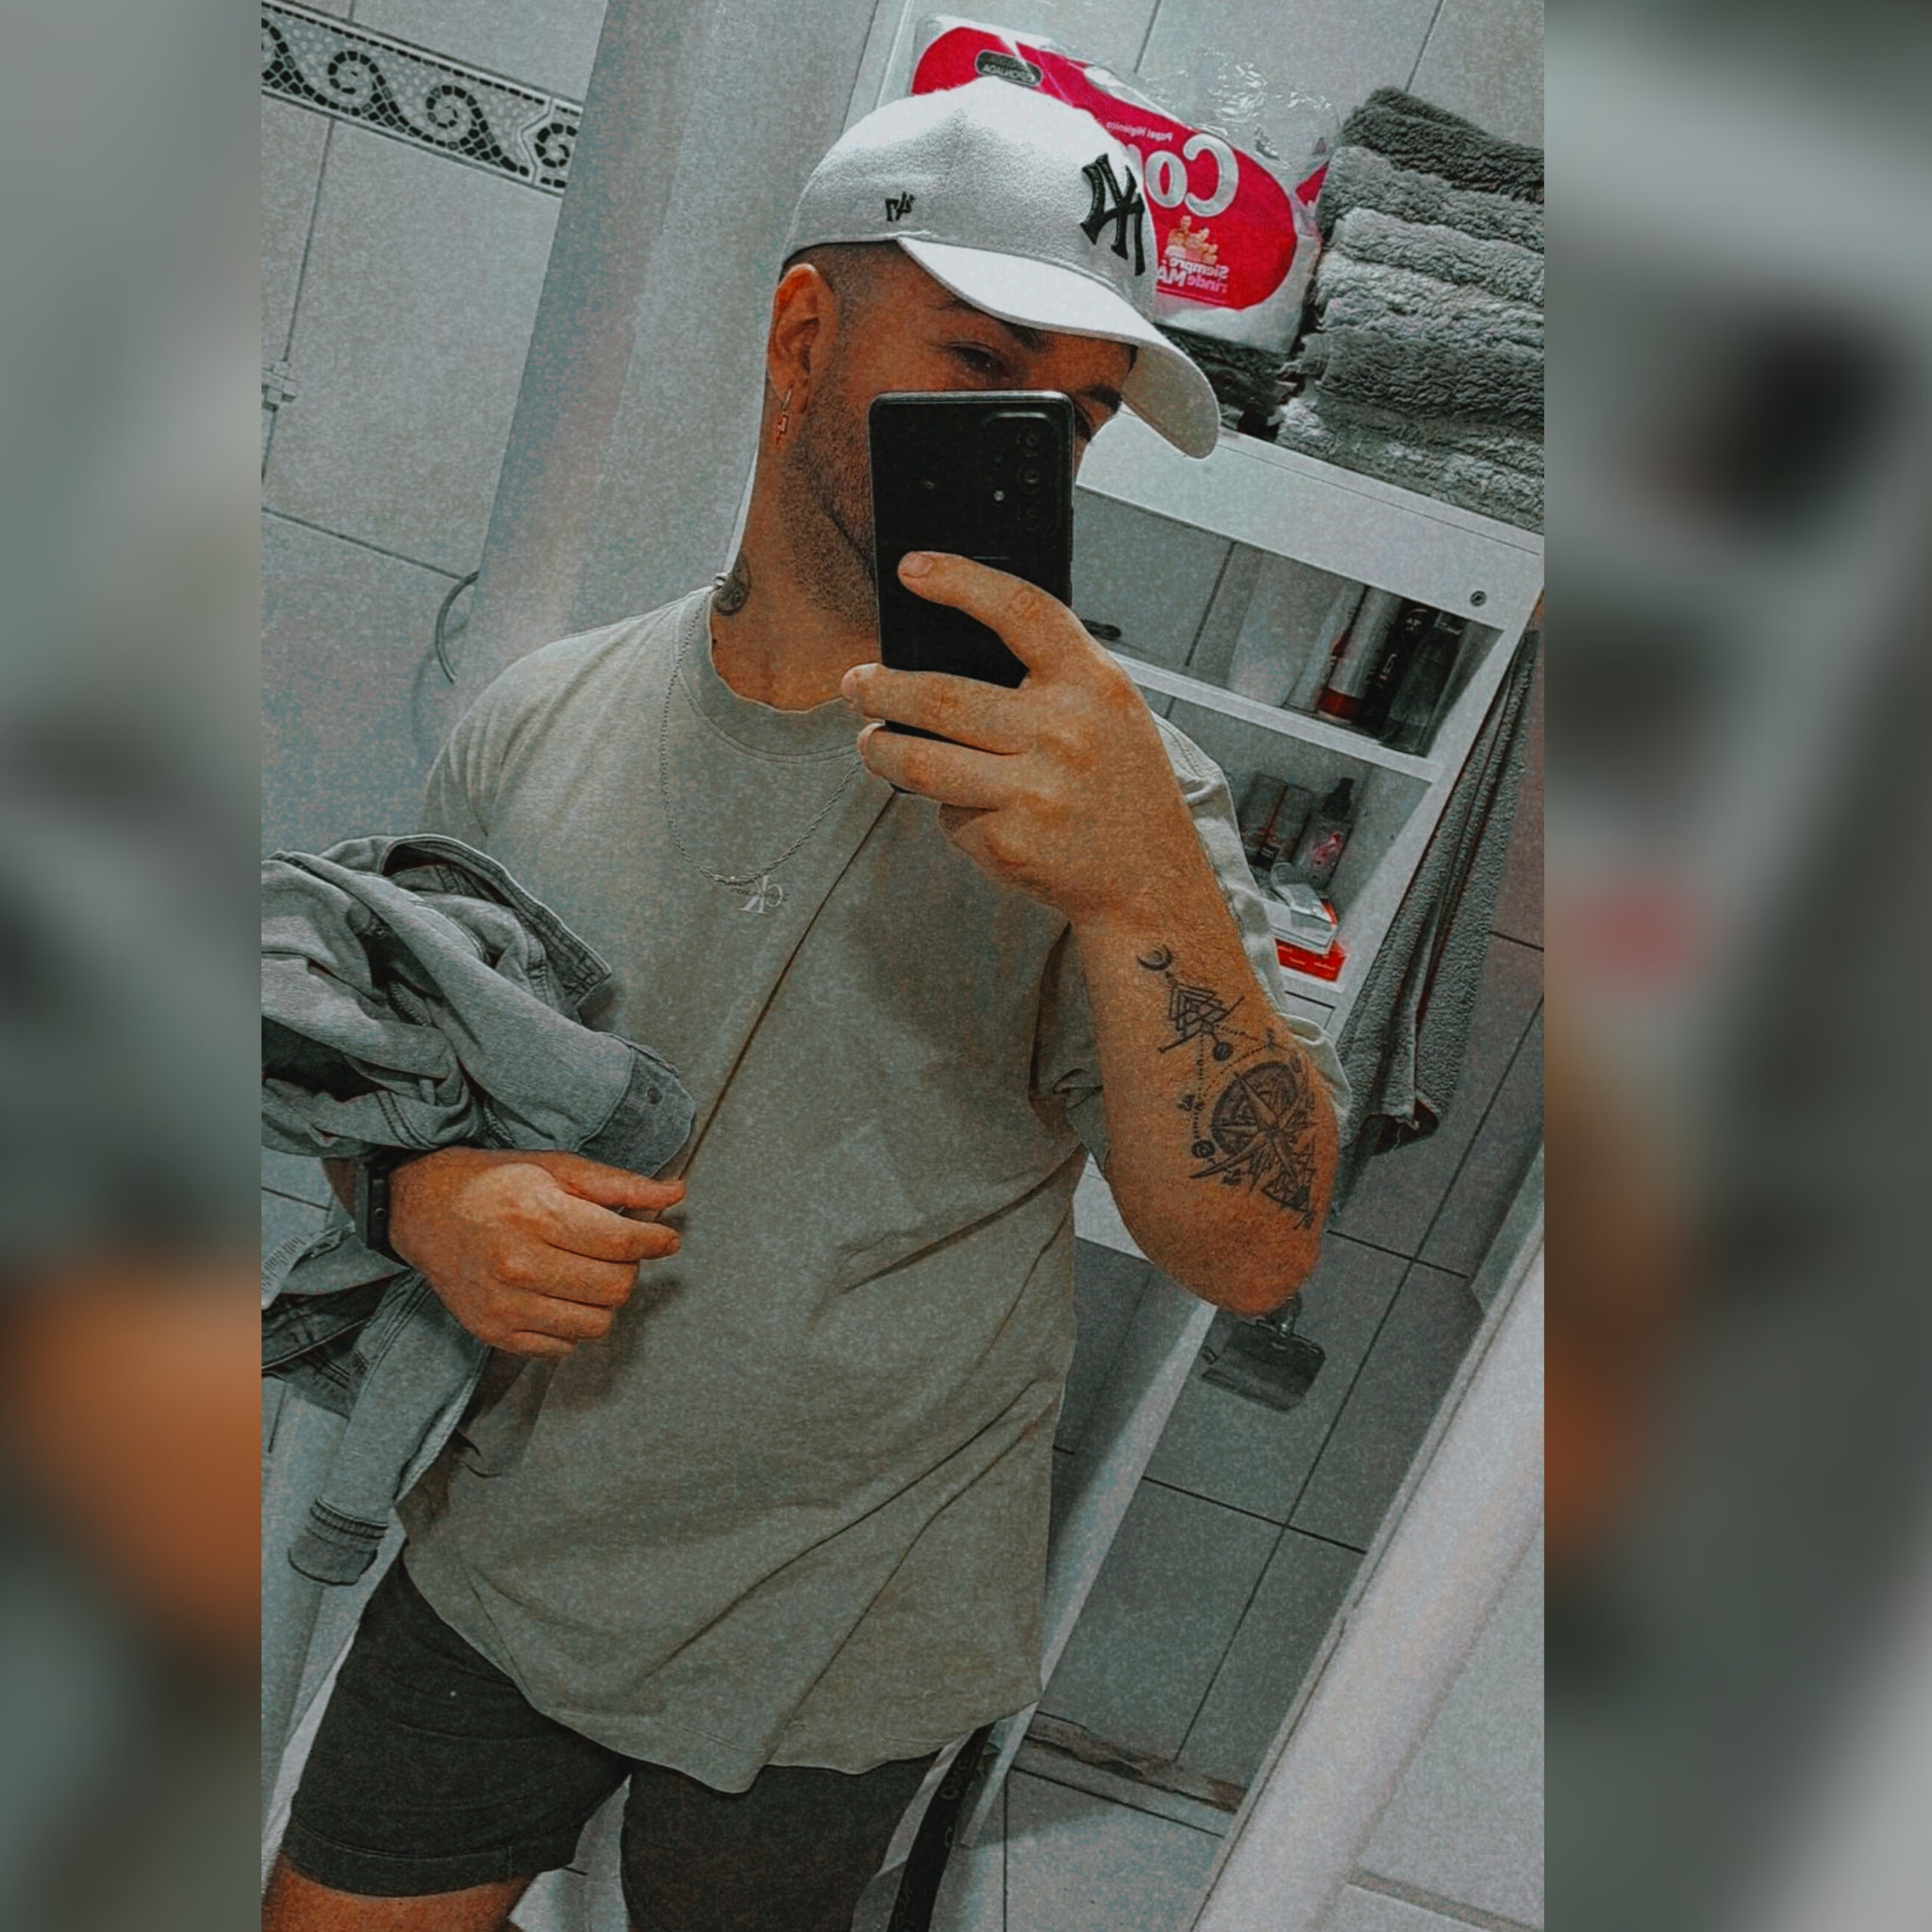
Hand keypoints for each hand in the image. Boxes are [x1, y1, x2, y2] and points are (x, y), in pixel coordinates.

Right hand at [389, 1148, 682, 1359]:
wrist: (423, 1210)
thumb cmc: (496, 1182)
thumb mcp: (557, 1168)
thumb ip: (620, 1184)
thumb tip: (676, 1194)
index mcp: (536, 1216)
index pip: (621, 1244)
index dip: (657, 1242)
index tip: (667, 1238)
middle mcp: (518, 1265)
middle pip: (615, 1288)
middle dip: (630, 1268)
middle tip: (618, 1250)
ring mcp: (504, 1306)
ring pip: (596, 1324)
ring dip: (606, 1300)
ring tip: (590, 1272)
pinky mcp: (495, 1334)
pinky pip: (564, 1346)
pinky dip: (574, 1323)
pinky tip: (561, 1294)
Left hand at [842, 553, 1205, 929]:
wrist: (1149, 878)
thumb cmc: (1122, 786)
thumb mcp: (1110, 709)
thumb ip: (1049, 675)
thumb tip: (945, 652)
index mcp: (1093, 685)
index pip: (1021, 612)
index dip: (961, 582)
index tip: (913, 570)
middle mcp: (1065, 733)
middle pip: (941, 697)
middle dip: (880, 690)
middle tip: (858, 686)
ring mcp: (1035, 792)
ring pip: (921, 763)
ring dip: (880, 749)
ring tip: (872, 742)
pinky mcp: (1009, 842)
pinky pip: (949, 814)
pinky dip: (948, 808)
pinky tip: (971, 807)